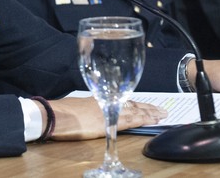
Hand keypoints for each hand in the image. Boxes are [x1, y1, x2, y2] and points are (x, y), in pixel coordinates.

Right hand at [44, 97, 166, 140]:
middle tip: (163, 110)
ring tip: (162, 115)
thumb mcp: (78, 106)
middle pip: (132, 104)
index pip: (123, 101)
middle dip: (148, 108)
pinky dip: (143, 119)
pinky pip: (131, 120)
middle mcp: (107, 101)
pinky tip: (152, 121)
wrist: (56, 115)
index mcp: (100, 98)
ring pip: (135, 111)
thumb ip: (90, 107)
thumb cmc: (62, 112)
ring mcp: (109, 110)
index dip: (137, 104)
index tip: (148, 106)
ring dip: (150, 113)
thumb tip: (92, 112)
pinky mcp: (109, 121)